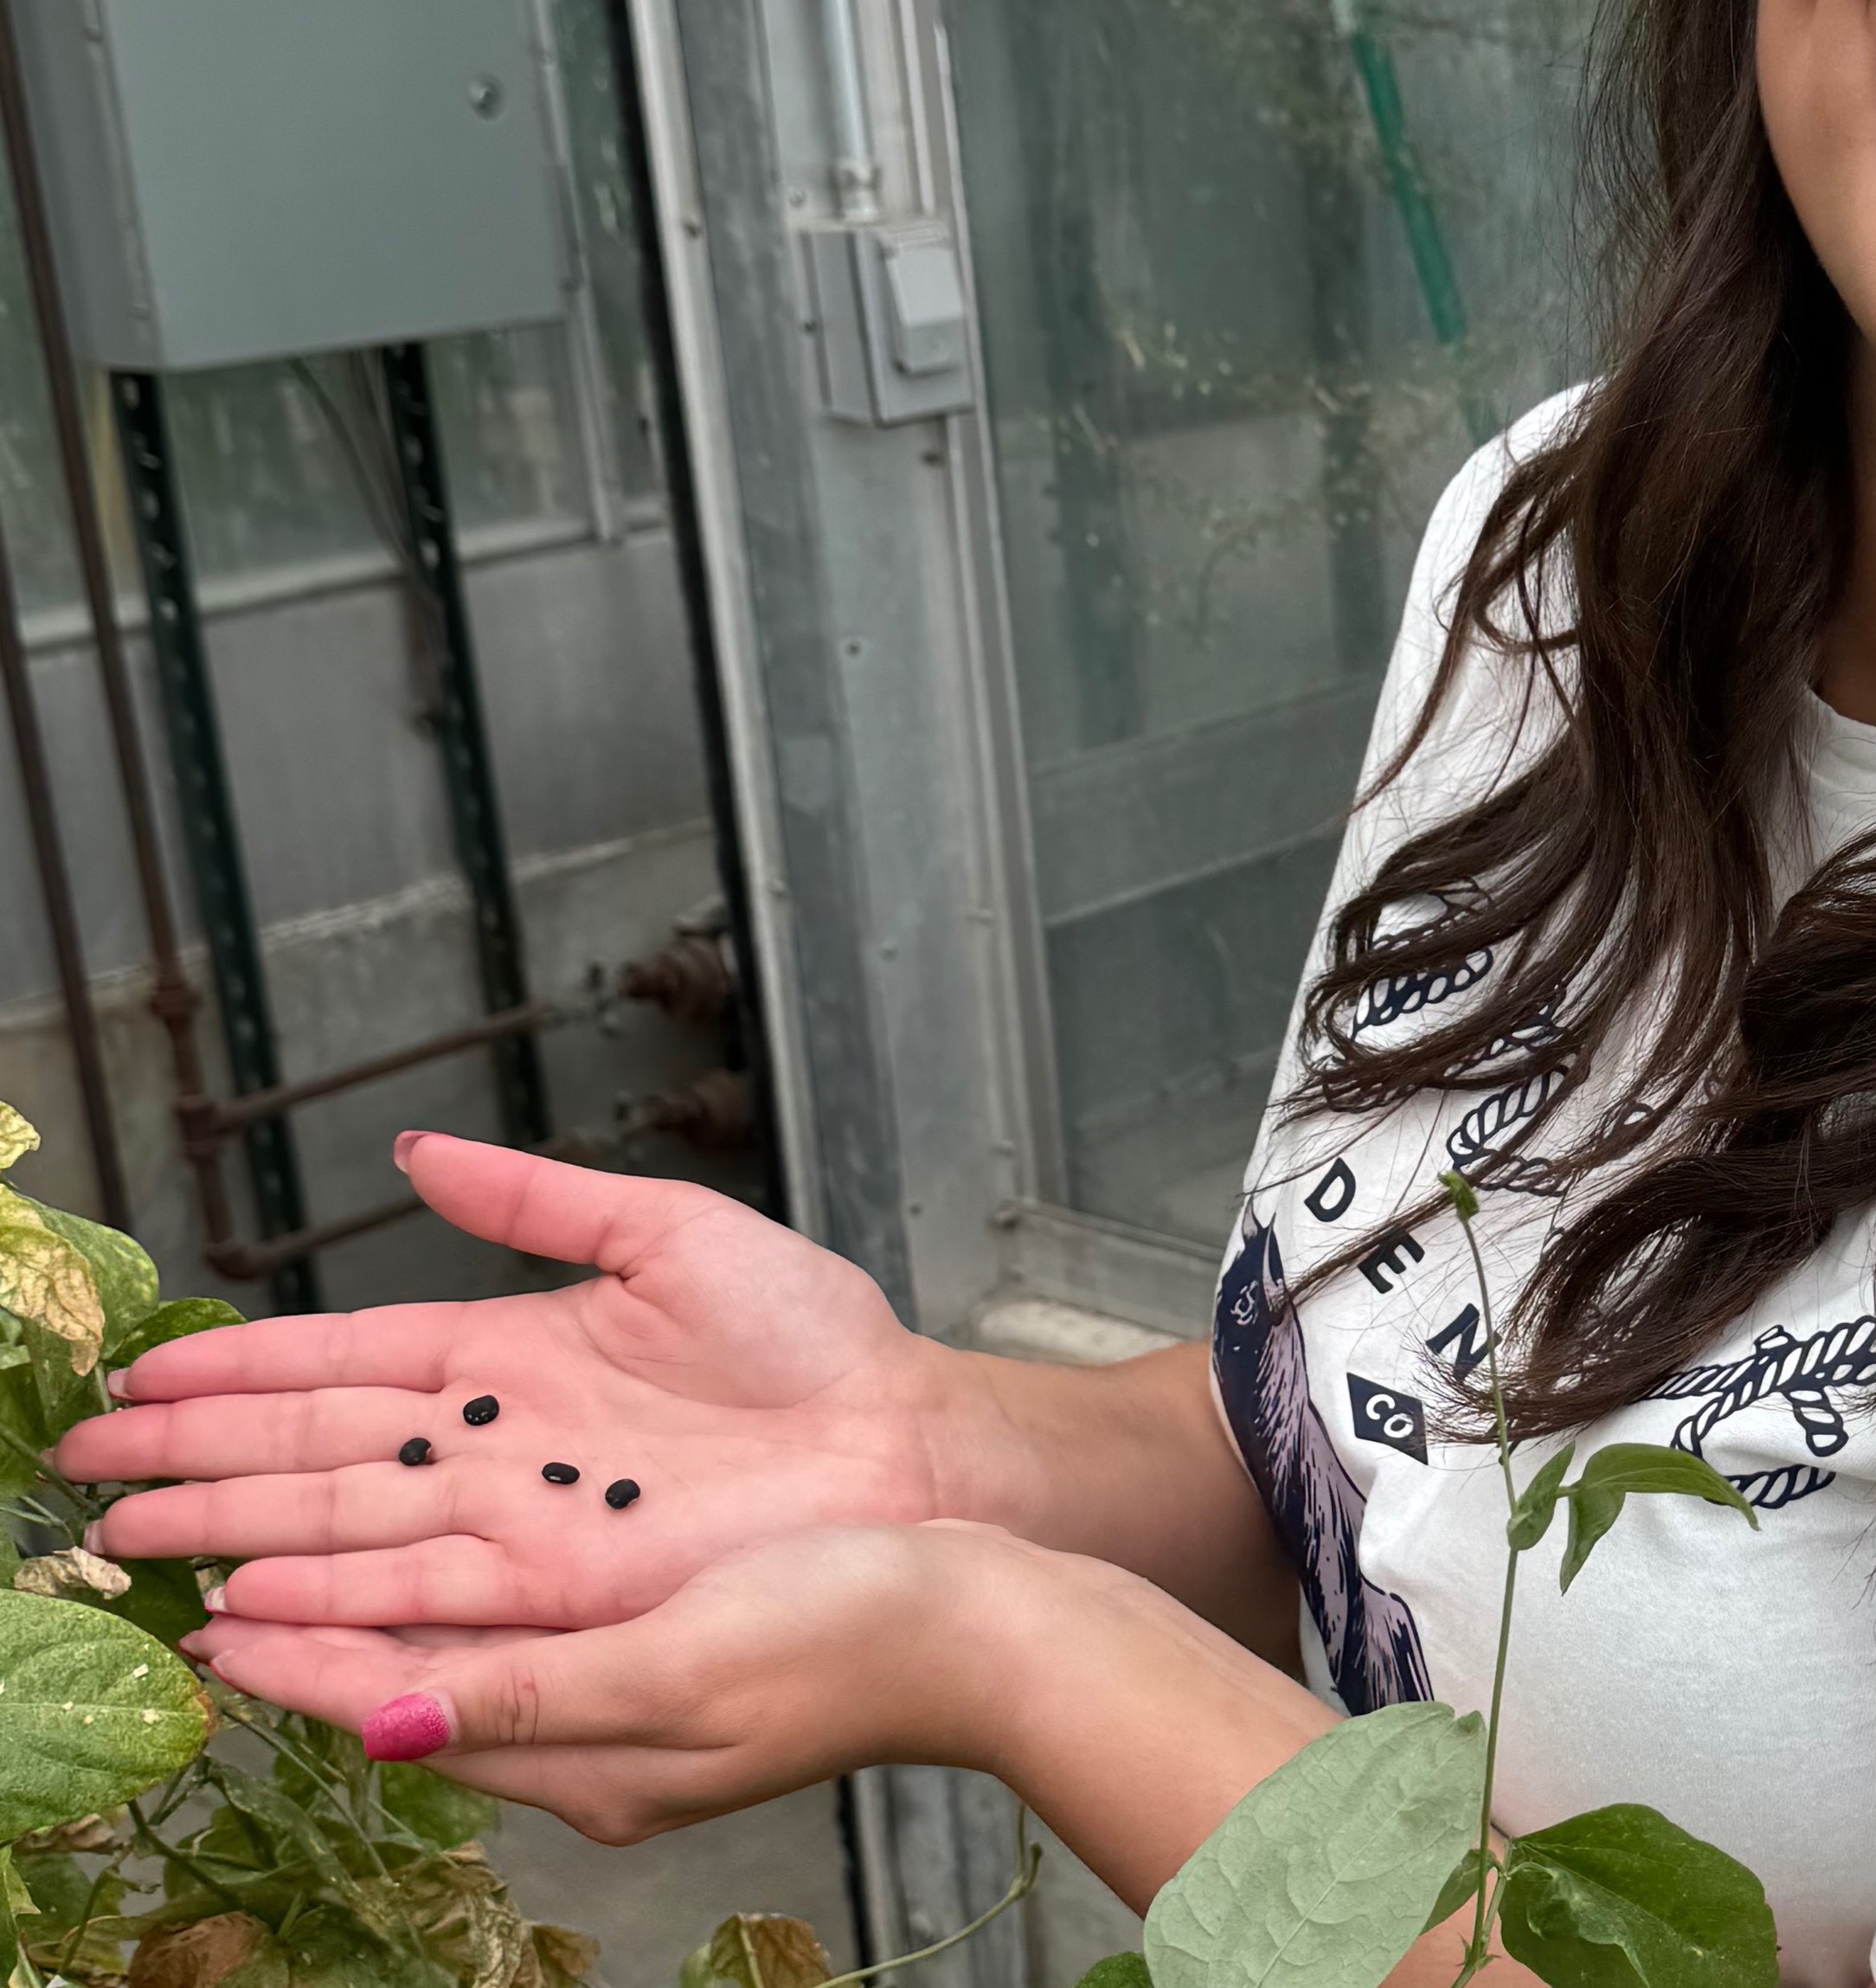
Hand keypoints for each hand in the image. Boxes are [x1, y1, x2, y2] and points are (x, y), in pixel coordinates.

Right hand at [61, 1137, 1005, 1633]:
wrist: (898, 1435)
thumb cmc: (808, 1333)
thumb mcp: (667, 1231)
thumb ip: (534, 1197)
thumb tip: (413, 1146)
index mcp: (510, 1352)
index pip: (342, 1361)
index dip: (241, 1370)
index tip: (145, 1370)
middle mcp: (494, 1446)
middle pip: (315, 1455)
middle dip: (200, 1459)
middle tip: (88, 1467)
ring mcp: (516, 1528)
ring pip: (341, 1537)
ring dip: (235, 1544)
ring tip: (135, 1541)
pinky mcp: (554, 1597)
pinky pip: (415, 1609)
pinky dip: (325, 1618)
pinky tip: (243, 1618)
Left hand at [185, 1520, 1033, 1843]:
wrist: (983, 1626)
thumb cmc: (847, 1636)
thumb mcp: (680, 1669)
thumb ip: (534, 1695)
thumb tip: (391, 1717)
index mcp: (587, 1755)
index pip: (404, 1706)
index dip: (301, 1658)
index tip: (206, 1616)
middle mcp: (591, 1735)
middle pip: (417, 1676)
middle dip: (309, 1624)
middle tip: (206, 1563)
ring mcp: (631, 1693)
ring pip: (464, 1639)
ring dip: (371, 1591)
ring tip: (285, 1546)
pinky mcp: (670, 1646)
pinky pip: (529, 1619)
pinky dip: (460, 1580)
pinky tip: (441, 1539)